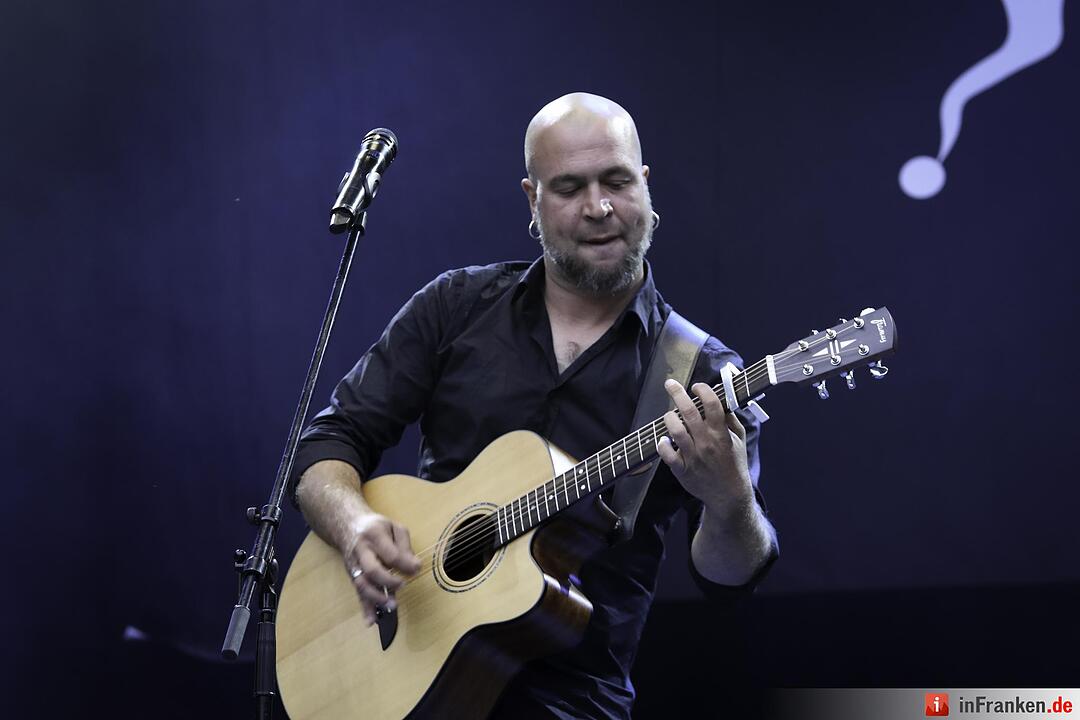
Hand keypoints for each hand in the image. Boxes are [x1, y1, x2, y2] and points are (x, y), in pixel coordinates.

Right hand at [341, 513, 420, 625]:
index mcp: (374, 535)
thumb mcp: (394, 527)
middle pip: (372, 570)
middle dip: (388, 581)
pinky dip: (364, 608)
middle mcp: (361, 551)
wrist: (346, 526)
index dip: (404, 563)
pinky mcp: (352, 576)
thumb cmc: (376, 527)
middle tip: (403, 585)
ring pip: (362, 584)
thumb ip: (405, 546)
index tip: (417, 569)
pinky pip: (357, 593)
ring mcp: (354, 565)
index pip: (390, 553)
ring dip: (377, 598)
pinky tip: (371, 621)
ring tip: (392, 606)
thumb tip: (415, 566)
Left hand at [656, 379, 752, 510]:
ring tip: (669, 415)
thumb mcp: (740, 440)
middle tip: (670, 384)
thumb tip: (722, 400)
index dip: (703, 391)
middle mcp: (706, 443)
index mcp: (721, 434)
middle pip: (690, 413)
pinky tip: (663, 440)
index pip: (712, 405)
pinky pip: (667, 455)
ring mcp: (693, 457)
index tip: (697, 386)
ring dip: (669, 418)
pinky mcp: (682, 470)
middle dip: (678, 394)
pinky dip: (662, 445)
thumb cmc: (734, 464)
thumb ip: (731, 420)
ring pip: (676, 431)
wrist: (729, 494)